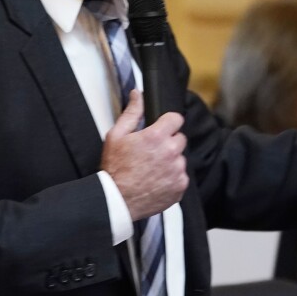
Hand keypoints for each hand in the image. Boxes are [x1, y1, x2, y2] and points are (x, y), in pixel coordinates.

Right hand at [101, 90, 187, 220]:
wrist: (117, 200)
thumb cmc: (115, 168)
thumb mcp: (116, 135)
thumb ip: (132, 113)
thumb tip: (137, 94)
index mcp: (156, 136)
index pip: (176, 118)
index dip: (168, 122)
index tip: (162, 129)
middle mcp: (170, 151)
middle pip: (180, 138)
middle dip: (169, 142)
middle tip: (152, 152)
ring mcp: (177, 170)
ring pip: (180, 158)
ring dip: (171, 161)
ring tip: (152, 169)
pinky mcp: (180, 186)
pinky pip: (181, 176)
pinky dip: (172, 178)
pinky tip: (157, 180)